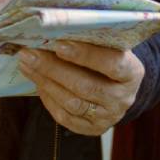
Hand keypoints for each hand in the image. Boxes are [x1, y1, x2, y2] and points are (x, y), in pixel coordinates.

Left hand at [16, 40, 143, 135]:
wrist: (118, 89)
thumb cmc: (109, 59)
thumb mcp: (111, 48)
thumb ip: (93, 41)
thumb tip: (56, 30)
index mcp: (132, 73)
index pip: (112, 63)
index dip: (86, 55)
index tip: (58, 44)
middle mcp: (123, 98)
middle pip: (86, 86)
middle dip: (53, 69)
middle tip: (29, 54)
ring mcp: (108, 117)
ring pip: (72, 103)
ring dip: (46, 83)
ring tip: (27, 65)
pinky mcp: (92, 129)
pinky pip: (65, 117)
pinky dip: (48, 99)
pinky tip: (37, 83)